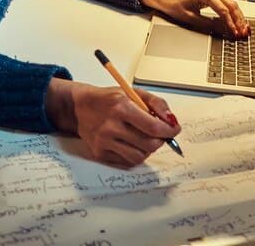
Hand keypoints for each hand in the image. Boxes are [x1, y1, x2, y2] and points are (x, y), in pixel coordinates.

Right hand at [45, 78, 179, 166]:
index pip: (153, 127)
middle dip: (161, 141)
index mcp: (121, 107)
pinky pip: (126, 161)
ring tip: (145, 138)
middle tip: (161, 135)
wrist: (80, 107)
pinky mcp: (100, 153)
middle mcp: (111, 126)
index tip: (174, 130)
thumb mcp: (132, 92)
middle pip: (149, 145)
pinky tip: (132, 143)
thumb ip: (156, 103)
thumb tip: (171, 120)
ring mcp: (104, 142)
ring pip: (139, 156)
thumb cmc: (108, 99)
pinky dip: (135, 154)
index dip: (169, 131)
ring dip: (148, 150)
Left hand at [139, 0, 247, 38]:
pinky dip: (234, 13)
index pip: (223, 10)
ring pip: (232, 4)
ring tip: (243, 29)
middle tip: (243, 32)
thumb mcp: (192, 19)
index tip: (235, 33)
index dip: (230, 23)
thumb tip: (223, 30)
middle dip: (238, 20)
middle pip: (231, 5)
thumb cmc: (176, 6)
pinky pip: (227, 4)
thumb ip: (209, 24)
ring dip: (238, 17)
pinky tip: (238, 22)